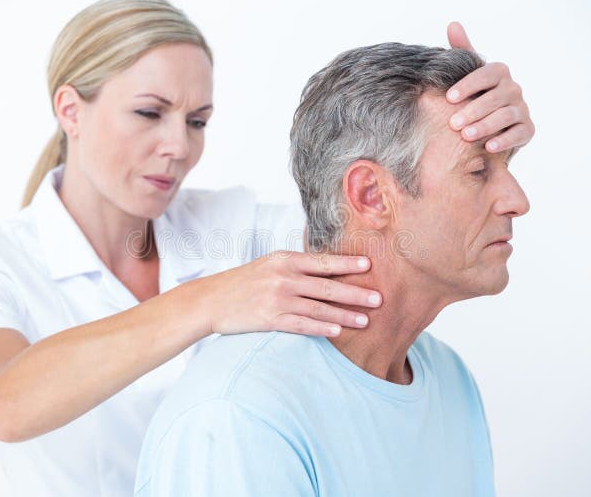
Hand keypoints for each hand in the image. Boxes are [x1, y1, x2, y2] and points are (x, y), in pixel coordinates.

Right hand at [198, 251, 381, 336]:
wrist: (211, 299)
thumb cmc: (243, 282)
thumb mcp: (269, 265)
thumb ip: (295, 267)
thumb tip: (328, 268)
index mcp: (285, 260)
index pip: (323, 261)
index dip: (348, 263)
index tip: (370, 265)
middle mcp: (283, 277)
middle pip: (327, 286)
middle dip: (356, 292)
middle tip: (379, 298)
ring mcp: (277, 299)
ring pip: (319, 308)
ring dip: (345, 315)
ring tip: (366, 320)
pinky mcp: (270, 319)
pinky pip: (302, 324)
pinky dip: (321, 328)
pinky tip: (337, 331)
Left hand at [446, 21, 534, 152]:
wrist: (488, 124)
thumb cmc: (474, 95)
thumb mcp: (468, 74)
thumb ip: (462, 51)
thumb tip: (453, 24)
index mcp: (499, 73)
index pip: (486, 74)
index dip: (468, 85)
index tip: (449, 98)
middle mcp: (513, 89)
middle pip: (495, 97)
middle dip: (473, 110)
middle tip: (453, 123)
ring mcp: (522, 109)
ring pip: (506, 116)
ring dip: (485, 126)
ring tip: (466, 135)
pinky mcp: (527, 129)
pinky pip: (519, 133)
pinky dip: (504, 140)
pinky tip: (488, 146)